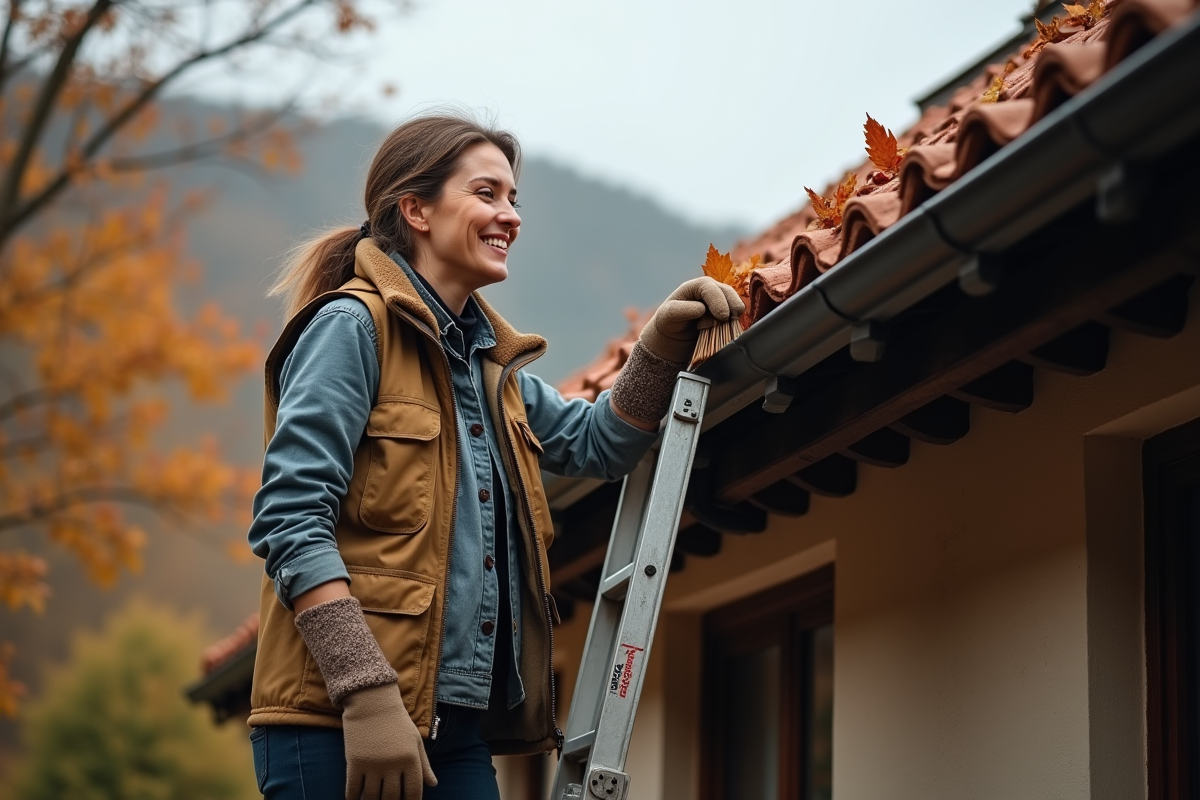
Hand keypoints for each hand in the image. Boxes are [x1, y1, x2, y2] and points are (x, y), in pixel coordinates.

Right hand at [342, 683, 436, 799]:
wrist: (372, 702)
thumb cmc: (397, 721)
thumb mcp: (415, 740)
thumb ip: (424, 765)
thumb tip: (433, 785)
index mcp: (411, 759)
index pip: (413, 793)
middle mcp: (393, 764)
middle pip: (391, 798)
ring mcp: (373, 764)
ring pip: (371, 797)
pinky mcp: (355, 762)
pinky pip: (352, 790)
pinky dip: (353, 799)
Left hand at [639, 277, 744, 363]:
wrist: (674, 338)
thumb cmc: (668, 323)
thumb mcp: (667, 316)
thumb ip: (680, 310)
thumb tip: (701, 308)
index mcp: (696, 286)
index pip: (710, 287)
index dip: (718, 300)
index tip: (722, 317)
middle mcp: (710, 291)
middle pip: (727, 293)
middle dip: (731, 307)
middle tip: (726, 322)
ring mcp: (720, 302)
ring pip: (735, 304)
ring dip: (734, 317)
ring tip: (723, 328)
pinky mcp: (726, 315)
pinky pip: (736, 317)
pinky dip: (735, 324)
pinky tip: (728, 331)